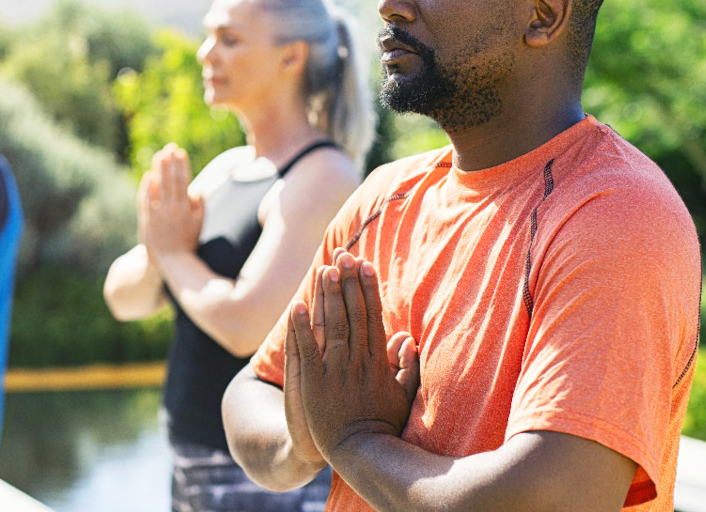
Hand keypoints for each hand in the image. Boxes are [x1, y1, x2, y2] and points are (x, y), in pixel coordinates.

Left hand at [141, 144, 202, 264]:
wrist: (171, 262)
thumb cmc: (188, 242)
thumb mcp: (199, 224)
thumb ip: (200, 206)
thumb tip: (198, 189)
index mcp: (186, 209)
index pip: (183, 181)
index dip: (181, 166)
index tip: (180, 152)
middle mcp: (172, 209)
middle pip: (170, 181)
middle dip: (169, 163)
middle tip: (169, 148)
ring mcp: (158, 214)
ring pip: (157, 187)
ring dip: (158, 170)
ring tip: (159, 156)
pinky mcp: (147, 220)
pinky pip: (146, 200)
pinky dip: (147, 188)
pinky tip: (149, 176)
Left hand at [291, 251, 419, 466]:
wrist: (360, 453)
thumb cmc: (382, 426)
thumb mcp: (403, 396)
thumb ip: (407, 367)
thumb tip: (408, 338)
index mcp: (377, 362)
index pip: (373, 317)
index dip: (368, 289)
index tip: (365, 265)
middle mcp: (357, 361)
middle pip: (353, 313)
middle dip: (348, 282)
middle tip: (345, 253)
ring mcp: (334, 370)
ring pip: (332, 325)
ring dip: (329, 295)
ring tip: (326, 267)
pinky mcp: (313, 381)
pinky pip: (306, 349)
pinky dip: (302, 326)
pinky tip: (298, 304)